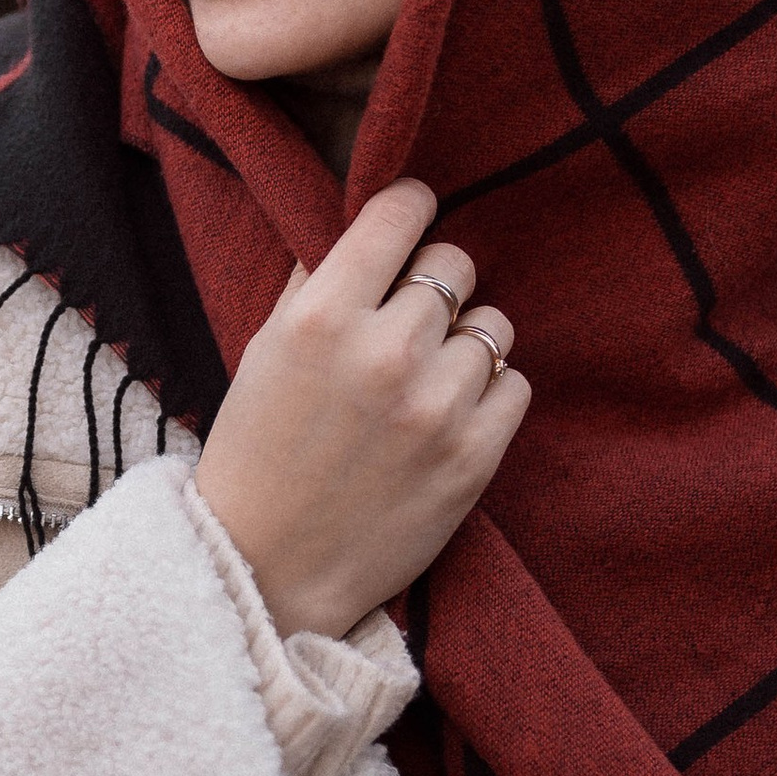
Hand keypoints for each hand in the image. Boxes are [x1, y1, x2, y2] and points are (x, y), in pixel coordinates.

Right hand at [192, 179, 528, 639]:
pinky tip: (448, 415)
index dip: (409, 208)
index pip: (400, 214)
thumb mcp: (265, 350)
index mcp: (322, 317)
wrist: (269, 567)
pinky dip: (489, 394)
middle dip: (434, 285)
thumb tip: (368, 224)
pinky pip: (516, 385)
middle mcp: (385, 352)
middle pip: (453, 265)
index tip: (410, 220)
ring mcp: (436, 407)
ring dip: (465, 343)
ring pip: (492, 325)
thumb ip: (317, 281)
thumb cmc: (259, 451)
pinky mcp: (475, 457)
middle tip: (409, 320)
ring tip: (426, 378)